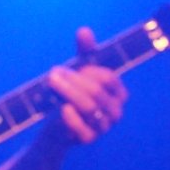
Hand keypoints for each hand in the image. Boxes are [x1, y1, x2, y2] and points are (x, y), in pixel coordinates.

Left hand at [40, 27, 127, 146]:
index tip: (66, 68)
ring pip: (89, 107)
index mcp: (119, 93)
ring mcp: (104, 127)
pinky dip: (72, 117)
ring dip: (68, 93)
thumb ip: (85, 52)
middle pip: (97, 91)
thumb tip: (84, 30)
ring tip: (51, 84)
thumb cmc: (71, 94)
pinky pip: (83, 128)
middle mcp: (116, 111)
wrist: (57, 126)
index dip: (86, 71)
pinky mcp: (90, 139)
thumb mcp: (78, 71)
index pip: (108, 78)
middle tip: (52, 75)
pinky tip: (62, 108)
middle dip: (72, 81)